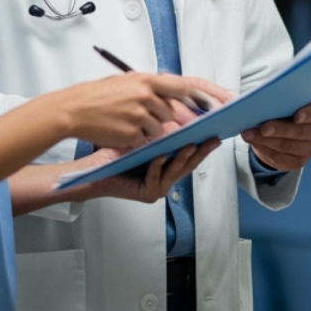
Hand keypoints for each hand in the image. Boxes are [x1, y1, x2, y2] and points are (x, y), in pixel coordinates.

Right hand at [61, 73, 227, 149]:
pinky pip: (146, 140)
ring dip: (152, 129)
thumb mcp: (127, 82)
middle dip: (172, 119)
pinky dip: (140, 139)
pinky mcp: (133, 134)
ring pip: (161, 128)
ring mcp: (140, 116)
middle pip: (173, 112)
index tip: (223, 100)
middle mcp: (146, 95)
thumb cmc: (97, 95)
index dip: (206, 95)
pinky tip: (124, 131)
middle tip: (171, 121)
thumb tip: (174, 96)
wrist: (73, 110)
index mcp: (146, 80)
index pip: (185, 86)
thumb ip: (151, 88)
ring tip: (130, 122)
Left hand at [61, 141, 220, 203]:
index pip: (190, 155)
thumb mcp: (145, 139)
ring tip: (190, 144)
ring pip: (174, 172)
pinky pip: (155, 178)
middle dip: (201, 151)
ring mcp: (157, 187)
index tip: (214, 132)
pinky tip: (159, 156)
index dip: (203, 145)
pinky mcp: (147, 193)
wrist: (95, 170)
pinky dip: (157, 166)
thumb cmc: (116, 154)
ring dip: (182, 158)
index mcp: (167, 166)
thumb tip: (182, 116)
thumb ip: (163, 133)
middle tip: (212, 139)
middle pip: (188, 164)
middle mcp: (165, 178)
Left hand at [241, 99, 310, 171]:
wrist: (285, 131)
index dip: (307, 114)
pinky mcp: (298, 162)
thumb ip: (278, 99)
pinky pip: (280, 158)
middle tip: (262, 127)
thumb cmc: (284, 109)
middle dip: (279, 130)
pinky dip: (265, 150)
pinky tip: (254, 143)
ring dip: (266, 141)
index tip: (296, 117)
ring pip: (287, 146)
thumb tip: (256, 100)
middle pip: (300, 132)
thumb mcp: (284, 101)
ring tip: (249, 134)